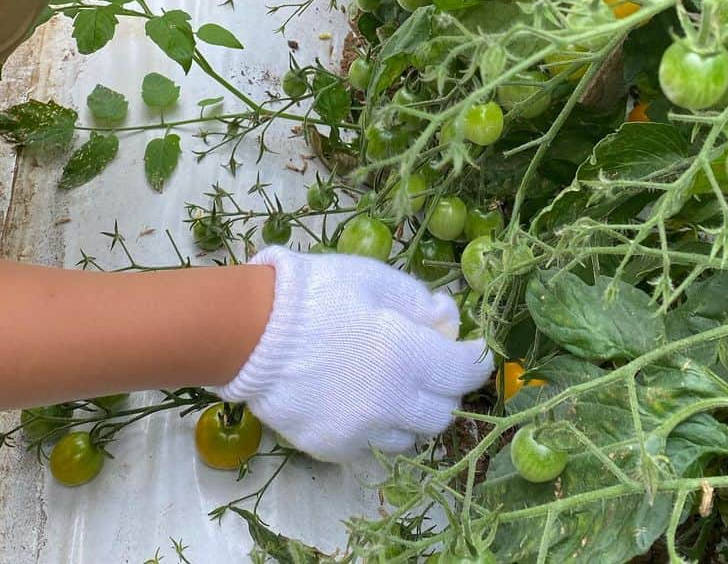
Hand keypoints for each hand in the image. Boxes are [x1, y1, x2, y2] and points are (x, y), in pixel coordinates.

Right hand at [210, 246, 492, 462]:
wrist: (252, 330)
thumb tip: (448, 321)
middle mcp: (392, 403)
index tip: (473, 349)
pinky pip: (370, 445)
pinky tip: (357, 400)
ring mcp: (361, 432)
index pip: (464, 372)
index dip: (475, 359)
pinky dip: (375, 426)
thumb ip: (419, 302)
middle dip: (444, 388)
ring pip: (409, 436)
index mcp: (407, 356)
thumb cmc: (317, 292)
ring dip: (411, 413)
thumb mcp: (375, 279)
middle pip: (442, 413)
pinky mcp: (332, 449)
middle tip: (432, 366)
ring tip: (391, 386)